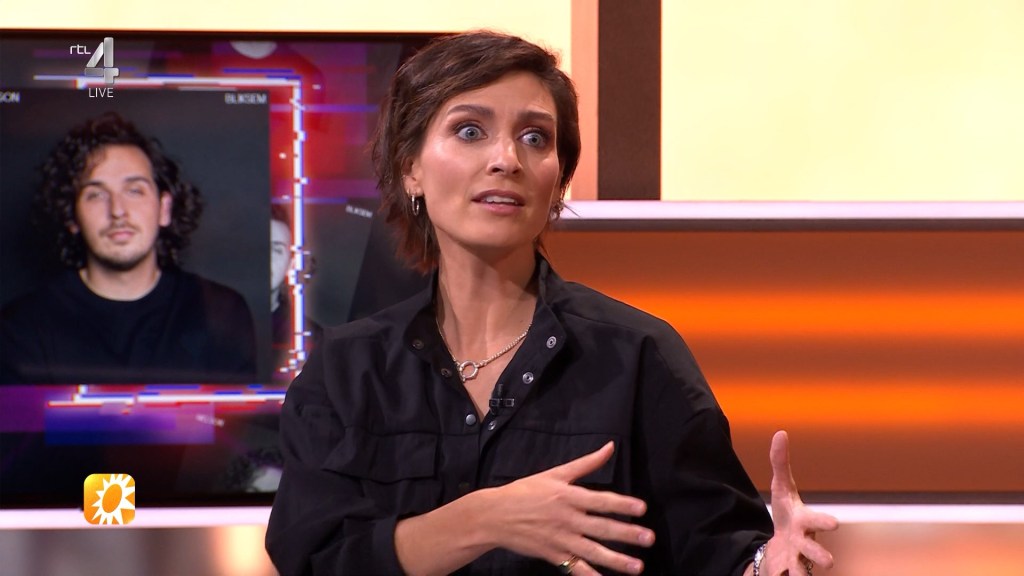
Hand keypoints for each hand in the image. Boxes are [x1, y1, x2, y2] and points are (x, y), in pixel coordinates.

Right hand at [488, 441, 654, 574]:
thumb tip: (610, 447)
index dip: (622, 504)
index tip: (642, 509)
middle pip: (602, 527)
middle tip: (649, 538)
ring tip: (638, 567)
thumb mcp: (555, 473)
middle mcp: (568, 519)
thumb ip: (586, 463)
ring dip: (617, 560)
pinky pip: (576, 569)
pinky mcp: (554, 556)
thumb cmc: (525, 491)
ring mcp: (561, 539)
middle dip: (627, 534)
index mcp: (569, 496)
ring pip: (593, 551)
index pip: (601, 500)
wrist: (495, 515)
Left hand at [760, 431, 838, 575]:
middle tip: (829, 563)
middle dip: (821, 555)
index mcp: (805, 522)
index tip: (834, 524)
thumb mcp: (781, 489)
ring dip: (800, 574)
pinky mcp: (786, 572)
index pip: (817, 521)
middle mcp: (805, 544)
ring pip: (802, 571)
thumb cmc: (787, 515)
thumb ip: (780, 463)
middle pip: (816, 552)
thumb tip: (780, 433)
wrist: (781, 547)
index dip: (825, 522)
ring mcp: (797, 561)